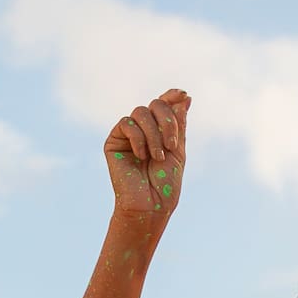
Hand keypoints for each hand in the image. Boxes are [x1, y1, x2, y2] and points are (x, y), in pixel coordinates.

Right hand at [105, 89, 188, 218]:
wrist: (150, 204)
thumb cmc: (165, 183)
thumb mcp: (178, 151)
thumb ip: (179, 125)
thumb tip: (184, 97)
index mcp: (160, 131)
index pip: (164, 106)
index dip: (172, 96)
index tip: (183, 94)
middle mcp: (144, 129)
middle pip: (155, 105)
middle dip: (168, 121)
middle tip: (172, 144)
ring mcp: (128, 134)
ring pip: (141, 112)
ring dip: (155, 134)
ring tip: (158, 156)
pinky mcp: (114, 140)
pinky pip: (127, 124)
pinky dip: (139, 139)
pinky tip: (141, 156)